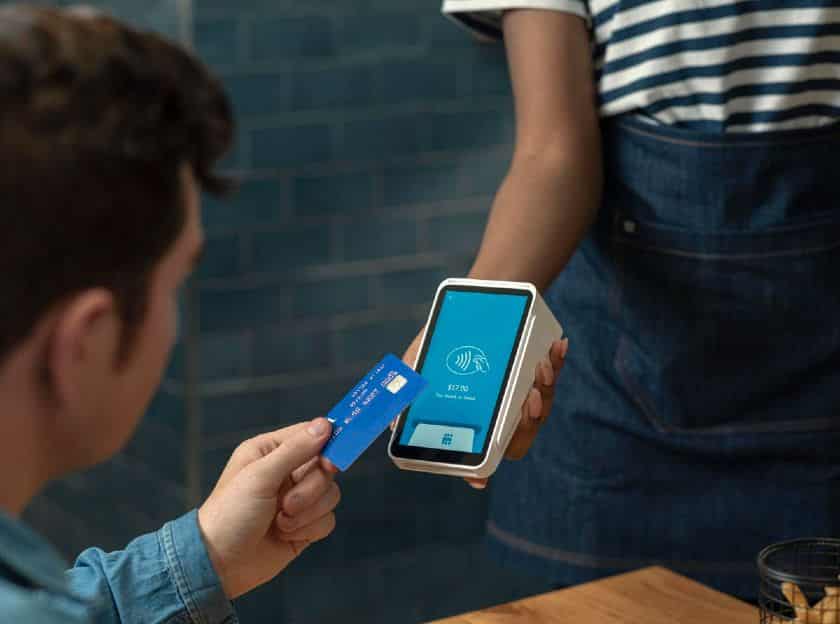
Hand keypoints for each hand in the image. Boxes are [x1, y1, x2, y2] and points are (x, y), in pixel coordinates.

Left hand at [197, 418, 340, 598]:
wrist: (220, 564)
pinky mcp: (305, 525)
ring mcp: (298, 498)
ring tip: (281, 522)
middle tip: (287, 504)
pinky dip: (309, 529)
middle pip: (325, 467)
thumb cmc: (230, 514)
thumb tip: (325, 424)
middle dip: (310, 490)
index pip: (311, 434)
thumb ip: (295, 449)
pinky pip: (328, 519)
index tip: (328, 463)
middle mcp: (287, 471)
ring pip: (331, 494)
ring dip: (308, 512)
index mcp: (271, 450)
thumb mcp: (260, 475)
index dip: (326, 445)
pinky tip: (285, 535)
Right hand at [399, 330, 568, 489]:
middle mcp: (498, 415)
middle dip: (528, 421)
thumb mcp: (420, 359)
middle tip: (528, 397)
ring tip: (541, 365)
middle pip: (519, 437)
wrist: (477, 300)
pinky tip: (557, 347)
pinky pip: (551, 380)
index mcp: (472, 420)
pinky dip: (556, 364)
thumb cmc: (443, 336)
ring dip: (544, 390)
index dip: (479, 472)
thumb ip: (410, 387)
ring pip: (539, 408)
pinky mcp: (538, 377)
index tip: (480, 480)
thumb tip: (394, 424)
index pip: (479, 455)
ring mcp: (521, 399)